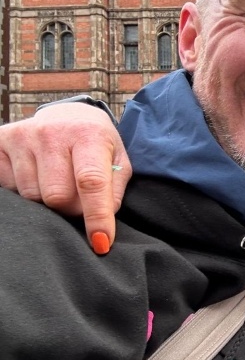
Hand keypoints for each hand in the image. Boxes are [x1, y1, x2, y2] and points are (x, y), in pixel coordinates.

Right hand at [0, 104, 128, 253]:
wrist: (68, 116)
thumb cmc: (97, 145)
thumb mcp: (118, 162)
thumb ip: (114, 191)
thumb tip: (103, 221)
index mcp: (88, 134)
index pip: (91, 182)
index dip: (96, 216)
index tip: (101, 242)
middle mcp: (52, 133)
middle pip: (57, 197)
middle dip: (71, 208)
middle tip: (78, 198)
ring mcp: (22, 137)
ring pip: (32, 196)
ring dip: (48, 200)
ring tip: (57, 181)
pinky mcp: (0, 143)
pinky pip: (10, 188)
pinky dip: (25, 190)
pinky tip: (37, 175)